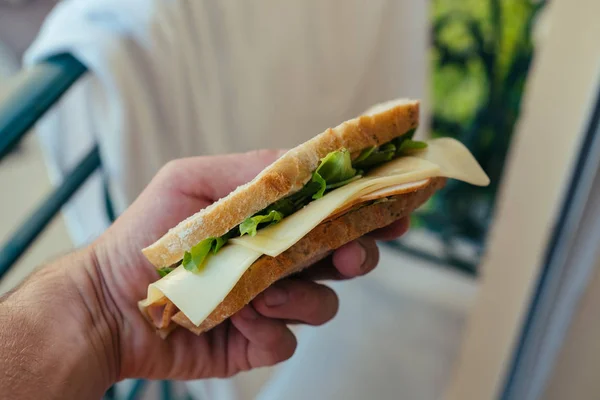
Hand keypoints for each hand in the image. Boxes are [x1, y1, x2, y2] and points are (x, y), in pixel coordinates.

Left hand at [0, 150, 408, 398]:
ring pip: (323, 303)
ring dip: (296, 298)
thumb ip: (253, 173)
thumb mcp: (192, 182)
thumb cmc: (148, 235)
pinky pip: (288, 342)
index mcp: (272, 220)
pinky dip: (266, 332)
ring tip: (255, 294)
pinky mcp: (259, 340)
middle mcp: (280, 259)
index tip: (397, 204)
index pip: (333, 210)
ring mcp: (273, 303)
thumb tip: (308, 162)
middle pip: (345, 256)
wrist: (110, 304)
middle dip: (357, 255)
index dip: (369, 207)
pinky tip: (235, 319)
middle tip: (349, 256)